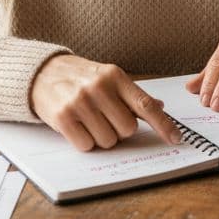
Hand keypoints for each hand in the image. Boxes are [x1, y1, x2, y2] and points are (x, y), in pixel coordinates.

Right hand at [30, 54, 180, 150]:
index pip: (145, 105)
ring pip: (108, 140)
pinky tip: (77, 126)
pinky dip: (84, 142)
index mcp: (115, 77)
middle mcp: (99, 88)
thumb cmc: (80, 78)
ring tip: (89, 121)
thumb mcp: (108, 78)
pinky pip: (86, 145)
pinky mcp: (63, 117)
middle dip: (119, 130)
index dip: (163, 124)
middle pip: (127, 129)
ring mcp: (80, 102)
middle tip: (105, 118)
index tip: (177, 139)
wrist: (42, 73)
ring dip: (101, 137)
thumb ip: (132, 95)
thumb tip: (159, 107)